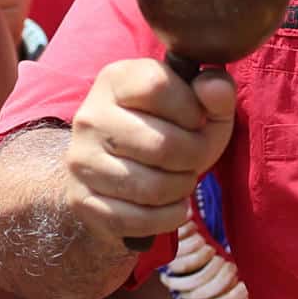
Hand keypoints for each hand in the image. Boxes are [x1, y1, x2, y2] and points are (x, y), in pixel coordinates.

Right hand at [63, 58, 235, 244]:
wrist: (120, 168)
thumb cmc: (169, 129)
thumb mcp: (201, 106)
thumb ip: (217, 90)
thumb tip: (213, 87)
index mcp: (117, 79)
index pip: (158, 88)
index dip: (192, 110)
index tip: (197, 120)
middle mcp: (90, 116)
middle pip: (162, 145)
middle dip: (195, 156)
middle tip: (195, 157)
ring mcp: (80, 159)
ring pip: (151, 187)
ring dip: (181, 188)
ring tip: (182, 179)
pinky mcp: (80, 199)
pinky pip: (133, 218)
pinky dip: (166, 217)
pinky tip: (173, 206)